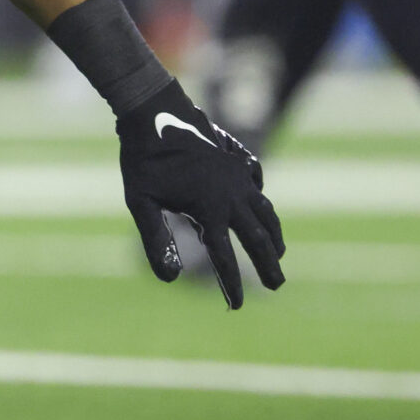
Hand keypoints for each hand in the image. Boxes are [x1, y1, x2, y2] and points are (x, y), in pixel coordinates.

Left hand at [118, 79, 284, 309]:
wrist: (155, 112)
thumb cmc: (143, 160)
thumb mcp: (141, 203)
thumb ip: (156, 241)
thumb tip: (171, 279)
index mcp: (210, 211)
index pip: (225, 258)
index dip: (231, 286)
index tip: (235, 307)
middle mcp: (231, 196)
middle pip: (258, 239)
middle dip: (268, 264)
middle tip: (276, 285)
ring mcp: (238, 177)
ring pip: (266, 212)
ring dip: (274, 235)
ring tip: (279, 253)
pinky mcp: (237, 161)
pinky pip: (257, 185)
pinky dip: (262, 201)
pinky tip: (260, 207)